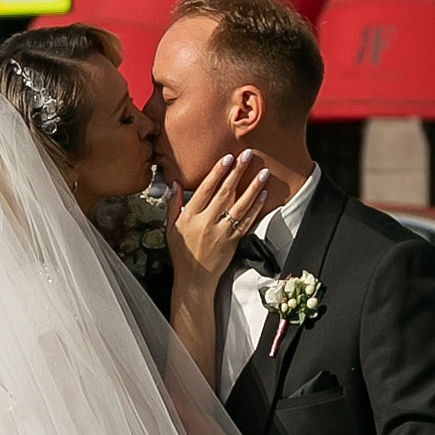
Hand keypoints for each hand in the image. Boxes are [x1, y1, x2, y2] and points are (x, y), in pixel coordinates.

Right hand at [167, 149, 280, 298]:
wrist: (194, 279)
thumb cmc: (182, 253)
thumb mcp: (171, 228)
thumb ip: (173, 204)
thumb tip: (175, 183)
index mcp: (190, 216)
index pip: (205, 189)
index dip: (217, 172)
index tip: (227, 158)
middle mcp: (206, 222)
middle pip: (225, 193)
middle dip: (237, 172)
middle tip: (247, 156)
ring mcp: (222, 232)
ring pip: (240, 206)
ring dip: (253, 188)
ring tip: (263, 173)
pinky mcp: (233, 241)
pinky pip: (247, 221)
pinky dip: (256, 208)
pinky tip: (263, 196)